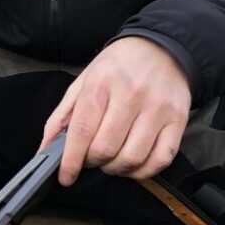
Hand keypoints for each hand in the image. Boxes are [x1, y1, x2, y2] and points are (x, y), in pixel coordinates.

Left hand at [43, 36, 191, 185]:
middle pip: (106, 148)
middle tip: (92, 157)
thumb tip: (45, 150)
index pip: (82, 131)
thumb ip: (62, 116)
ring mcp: (158, 108)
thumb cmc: (118, 67)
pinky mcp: (178, 120)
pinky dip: (143, 171)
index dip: (71, 161)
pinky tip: (133, 163)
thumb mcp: (84, 81)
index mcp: (102, 83)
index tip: (65, 176)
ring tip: (111, 160)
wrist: (162, 47)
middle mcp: (131, 94)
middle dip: (93, 162)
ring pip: (132, 158)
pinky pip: (160, 160)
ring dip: (116, 169)